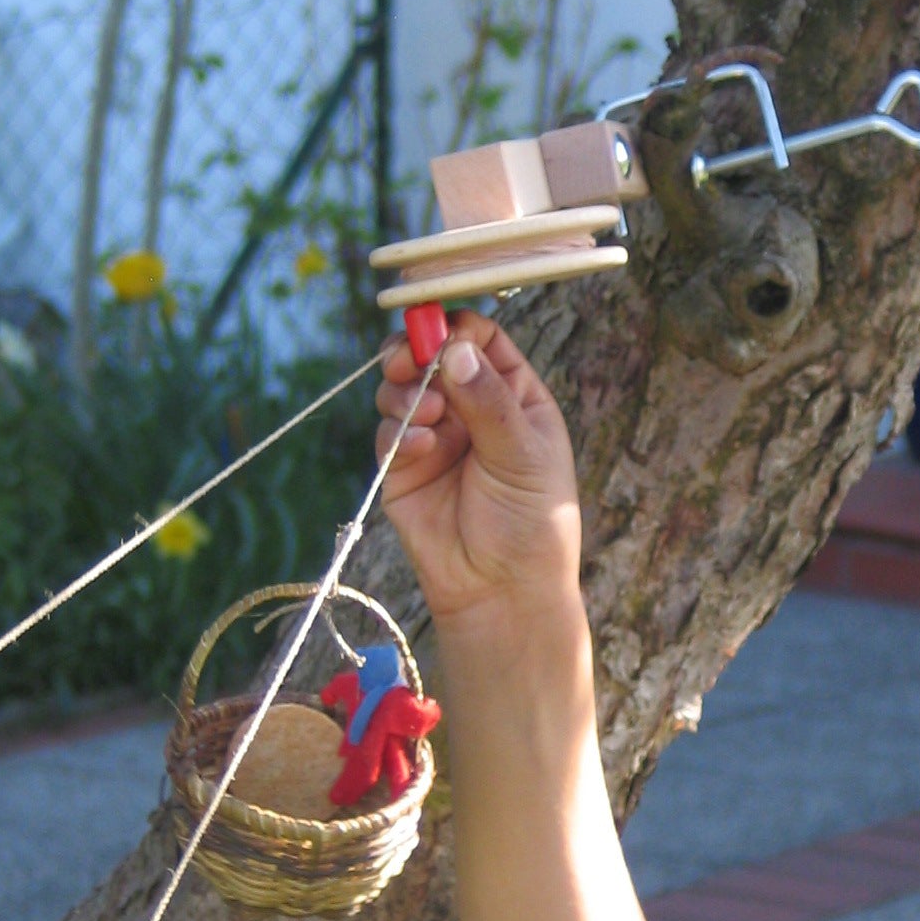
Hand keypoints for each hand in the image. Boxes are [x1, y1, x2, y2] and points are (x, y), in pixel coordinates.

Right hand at [376, 310, 582, 634]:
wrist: (502, 592)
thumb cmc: (531, 526)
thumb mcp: (524, 456)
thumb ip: (489, 401)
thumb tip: (455, 350)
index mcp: (514, 397)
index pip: (480, 339)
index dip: (455, 328)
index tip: (438, 333)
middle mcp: (472, 409)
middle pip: (431, 354)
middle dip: (414, 351)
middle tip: (407, 360)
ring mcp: (435, 436)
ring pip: (402, 387)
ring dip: (404, 391)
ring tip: (423, 414)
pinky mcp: (403, 468)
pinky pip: (388, 432)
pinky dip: (397, 432)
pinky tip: (420, 448)